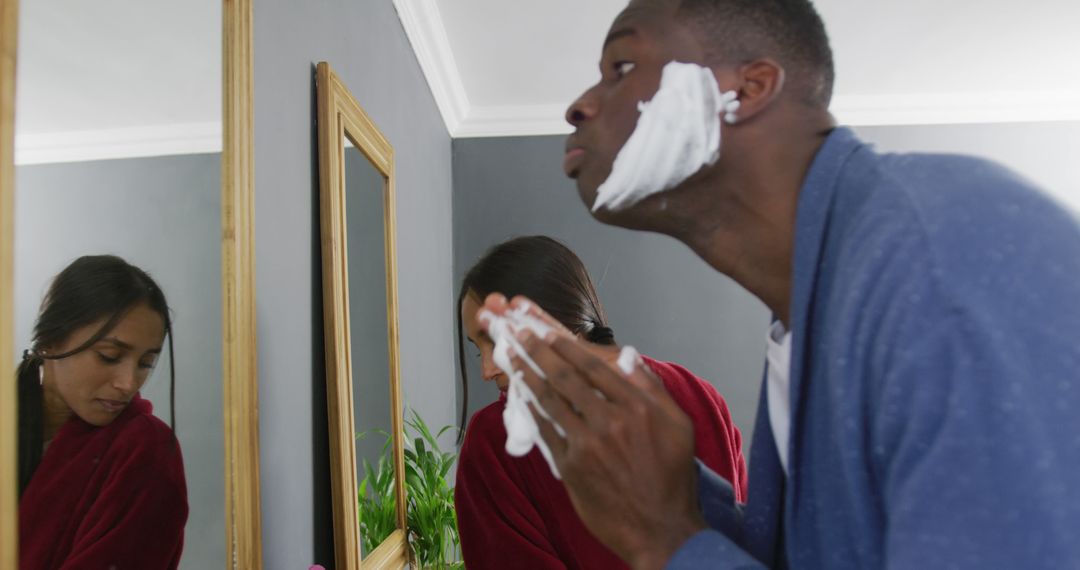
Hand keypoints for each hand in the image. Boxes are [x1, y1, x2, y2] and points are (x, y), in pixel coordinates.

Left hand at [480, 294, 706, 569]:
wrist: (660, 529)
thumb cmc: (672, 477)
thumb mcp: (679, 426)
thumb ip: (652, 388)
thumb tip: (628, 356)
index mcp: (636, 407)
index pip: (593, 366)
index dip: (566, 346)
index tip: (547, 331)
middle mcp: (609, 421)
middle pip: (565, 377)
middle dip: (538, 351)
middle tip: (519, 334)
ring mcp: (587, 445)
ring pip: (550, 401)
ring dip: (527, 377)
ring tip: (512, 359)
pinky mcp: (571, 467)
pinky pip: (545, 432)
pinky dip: (532, 412)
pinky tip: (521, 397)